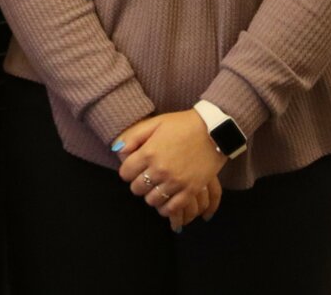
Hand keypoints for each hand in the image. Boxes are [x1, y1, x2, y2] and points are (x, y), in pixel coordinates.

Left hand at [116, 111, 227, 229]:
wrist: (213, 130)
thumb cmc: (182, 124)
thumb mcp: (155, 123)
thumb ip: (133, 136)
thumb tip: (117, 150)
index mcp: (148, 152)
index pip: (125, 173)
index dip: (127, 171)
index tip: (133, 169)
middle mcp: (160, 169)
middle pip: (137, 188)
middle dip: (138, 184)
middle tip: (145, 178)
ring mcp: (176, 181)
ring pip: (152, 200)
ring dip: (151, 195)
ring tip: (156, 188)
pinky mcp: (191, 190)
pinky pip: (172, 208)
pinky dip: (166, 207)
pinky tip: (166, 200)